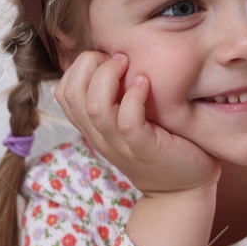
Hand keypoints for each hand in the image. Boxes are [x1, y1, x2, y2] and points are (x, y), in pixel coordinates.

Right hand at [53, 50, 219, 195]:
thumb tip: (115, 56)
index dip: (77, 67)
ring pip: (94, 107)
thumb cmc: (163, 145)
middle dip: (88, 65)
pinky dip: (133, 97)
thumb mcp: (130, 121)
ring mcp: (120, 145)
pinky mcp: (144, 149)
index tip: (105, 59)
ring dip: (108, 77)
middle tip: (117, 57)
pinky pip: (127, 121)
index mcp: (93, 128)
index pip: (63, 93)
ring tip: (128, 64)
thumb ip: (117, 97)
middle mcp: (100, 136)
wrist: (184, 189)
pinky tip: (145, 84)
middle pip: (71, 95)